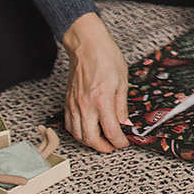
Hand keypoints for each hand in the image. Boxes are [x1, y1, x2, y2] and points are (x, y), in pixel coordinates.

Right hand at [61, 13, 131, 152]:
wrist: (87, 45)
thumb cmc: (106, 57)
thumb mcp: (122, 80)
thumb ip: (121, 105)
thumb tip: (125, 122)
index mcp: (102, 100)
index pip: (111, 131)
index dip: (119, 142)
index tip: (124, 143)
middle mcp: (85, 105)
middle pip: (91, 139)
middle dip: (103, 148)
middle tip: (113, 146)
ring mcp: (74, 104)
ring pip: (78, 134)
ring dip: (90, 142)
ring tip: (102, 141)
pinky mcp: (68, 101)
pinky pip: (69, 124)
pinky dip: (78, 133)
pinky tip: (87, 130)